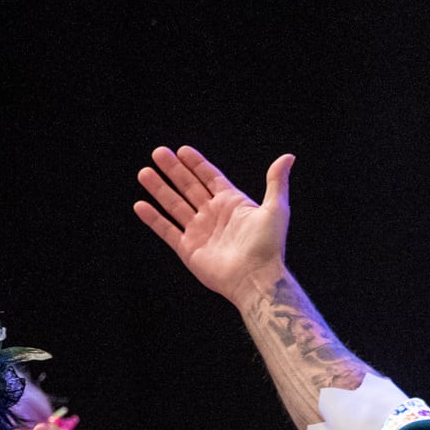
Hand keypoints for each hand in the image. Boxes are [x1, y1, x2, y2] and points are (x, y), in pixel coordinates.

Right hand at [135, 144, 294, 305]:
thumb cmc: (268, 246)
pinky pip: (167, 230)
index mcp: (232, 203)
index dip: (196, 164)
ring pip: (174, 205)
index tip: (182, 150)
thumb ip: (276, 182)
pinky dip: (153, 219)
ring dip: (159, 189)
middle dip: (173, 170)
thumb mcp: (276, 209)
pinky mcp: (188, 249)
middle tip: (158, 152)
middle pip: (189, 187)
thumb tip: (288, 157)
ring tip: (144, 172)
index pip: (210, 178)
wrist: (256, 279)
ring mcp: (199, 231)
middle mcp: (213, 215)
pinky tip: (140, 205)